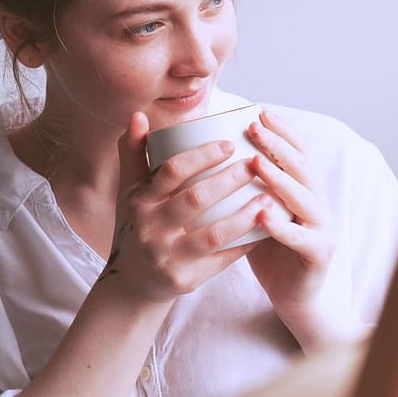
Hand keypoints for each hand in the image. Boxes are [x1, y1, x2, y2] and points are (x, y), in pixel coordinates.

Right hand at [99, 112, 267, 309]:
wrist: (133, 282)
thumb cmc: (139, 225)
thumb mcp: (129, 191)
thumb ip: (134, 153)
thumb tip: (138, 114)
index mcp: (139, 201)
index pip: (171, 171)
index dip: (201, 156)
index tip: (230, 144)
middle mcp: (150, 229)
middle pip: (195, 199)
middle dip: (229, 180)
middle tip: (256, 164)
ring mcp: (167, 257)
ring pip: (213, 234)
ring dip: (244, 216)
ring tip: (268, 199)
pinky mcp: (185, 280)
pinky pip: (222, 260)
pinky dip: (245, 244)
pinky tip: (267, 229)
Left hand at [244, 110, 339, 349]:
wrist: (294, 297)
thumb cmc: (269, 251)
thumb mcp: (257, 212)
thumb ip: (244, 187)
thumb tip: (209, 155)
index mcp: (304, 191)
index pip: (297, 153)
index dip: (282, 132)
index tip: (259, 112)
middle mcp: (318, 204)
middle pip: (302, 168)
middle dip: (278, 146)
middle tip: (255, 128)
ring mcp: (322, 228)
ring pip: (303, 198)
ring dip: (279, 178)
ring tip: (256, 163)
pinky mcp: (319, 254)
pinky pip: (299, 238)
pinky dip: (281, 225)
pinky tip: (262, 215)